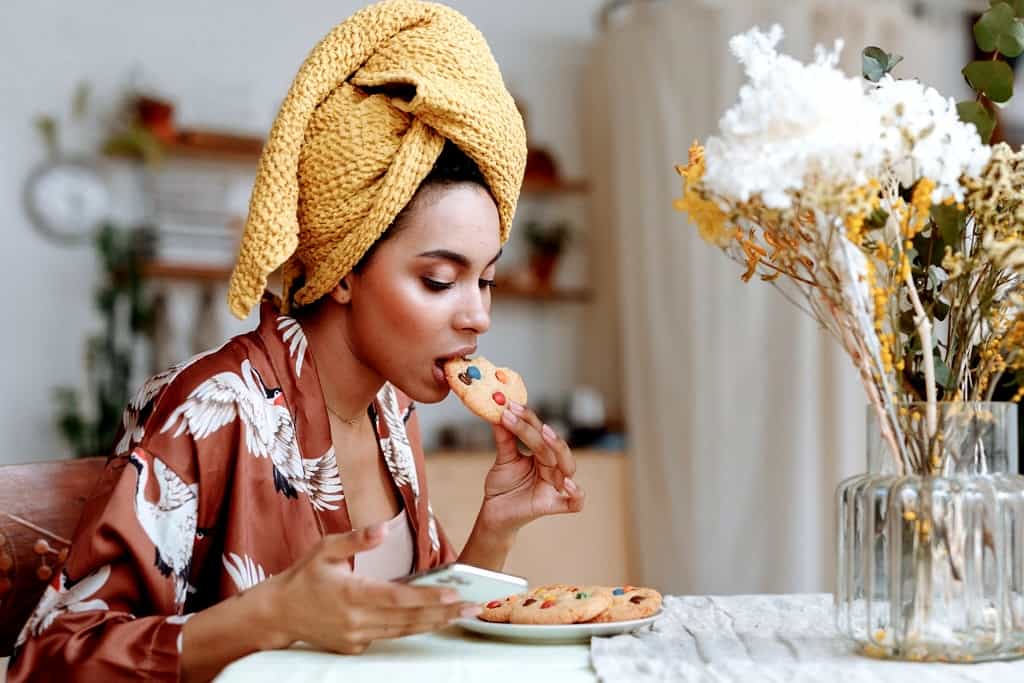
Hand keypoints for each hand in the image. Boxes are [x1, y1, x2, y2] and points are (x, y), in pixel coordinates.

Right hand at [253, 525, 478, 653]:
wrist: (277, 613)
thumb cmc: (304, 576)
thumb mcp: (325, 548)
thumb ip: (356, 538)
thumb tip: (383, 529)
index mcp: (352, 593)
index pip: (398, 597)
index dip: (428, 596)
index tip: (454, 593)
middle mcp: (357, 619)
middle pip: (409, 618)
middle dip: (444, 612)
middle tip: (474, 606)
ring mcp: (356, 636)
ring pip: (404, 631)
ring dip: (434, 622)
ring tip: (461, 614)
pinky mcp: (355, 646)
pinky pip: (390, 638)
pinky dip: (413, 629)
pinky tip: (433, 620)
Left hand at [480, 401, 585, 533]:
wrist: (494, 513)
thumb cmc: (503, 486)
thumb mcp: (503, 459)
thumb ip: (505, 438)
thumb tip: (498, 412)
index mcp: (542, 454)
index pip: (540, 432)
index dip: (528, 419)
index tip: (511, 406)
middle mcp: (552, 468)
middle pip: (555, 448)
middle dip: (545, 432)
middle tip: (532, 421)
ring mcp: (553, 487)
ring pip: (568, 467)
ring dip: (559, 450)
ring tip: (545, 435)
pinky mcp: (551, 505)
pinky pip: (574, 503)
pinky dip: (576, 494)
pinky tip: (567, 484)